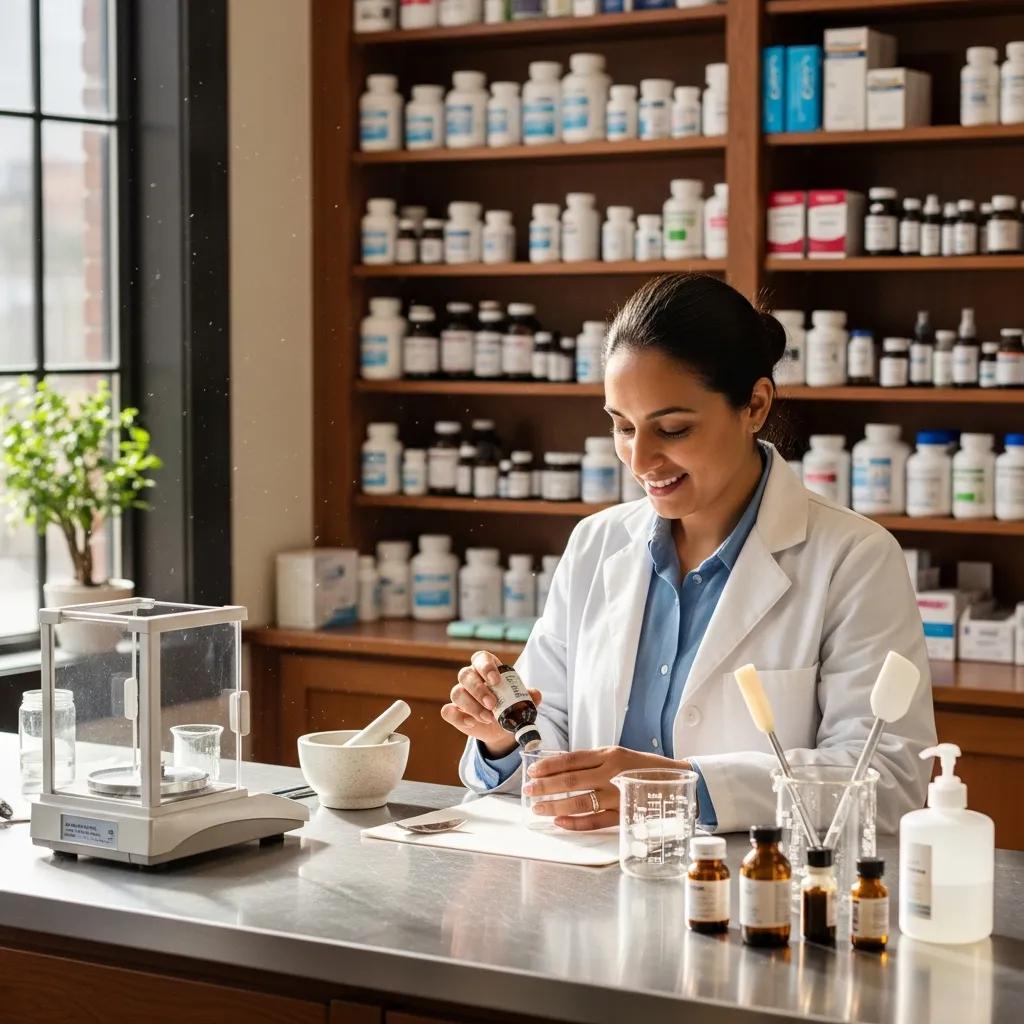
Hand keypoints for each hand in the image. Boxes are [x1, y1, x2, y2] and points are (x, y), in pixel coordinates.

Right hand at [440, 650, 542, 758]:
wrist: (501, 728)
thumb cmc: (510, 706)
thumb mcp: (521, 700)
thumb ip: (529, 696)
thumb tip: (536, 695)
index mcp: (487, 668)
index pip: (480, 658)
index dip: (486, 666)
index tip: (496, 680)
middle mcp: (471, 678)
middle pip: (466, 674)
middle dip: (479, 690)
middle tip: (493, 705)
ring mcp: (460, 694)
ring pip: (457, 693)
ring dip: (472, 706)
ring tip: (488, 718)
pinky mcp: (454, 712)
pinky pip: (447, 711)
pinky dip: (459, 717)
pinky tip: (472, 723)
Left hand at [522, 746, 691, 830]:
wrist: (679, 782)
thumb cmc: (645, 768)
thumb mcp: (620, 755)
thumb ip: (594, 761)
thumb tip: (561, 766)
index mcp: (610, 755)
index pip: (572, 759)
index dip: (549, 766)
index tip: (532, 771)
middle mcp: (613, 774)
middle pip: (571, 781)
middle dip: (545, 787)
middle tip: (528, 791)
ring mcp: (618, 796)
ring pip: (580, 802)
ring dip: (555, 805)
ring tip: (538, 808)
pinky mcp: (624, 815)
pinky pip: (596, 821)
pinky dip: (576, 823)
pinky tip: (560, 822)